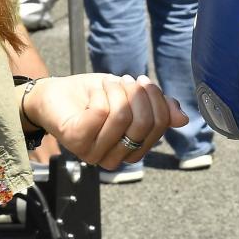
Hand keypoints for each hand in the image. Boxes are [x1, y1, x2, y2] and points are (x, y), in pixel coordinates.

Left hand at [23, 73, 185, 170]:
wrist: (56, 95)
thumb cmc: (96, 97)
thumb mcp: (133, 99)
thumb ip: (158, 109)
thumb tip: (183, 119)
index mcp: (131, 151)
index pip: (159, 127)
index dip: (157, 101)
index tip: (145, 83)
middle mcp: (113, 158)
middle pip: (144, 124)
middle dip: (139, 94)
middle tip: (128, 80)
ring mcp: (92, 151)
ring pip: (122, 116)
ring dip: (117, 91)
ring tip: (110, 82)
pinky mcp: (74, 139)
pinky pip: (100, 112)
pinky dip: (101, 92)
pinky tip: (96, 89)